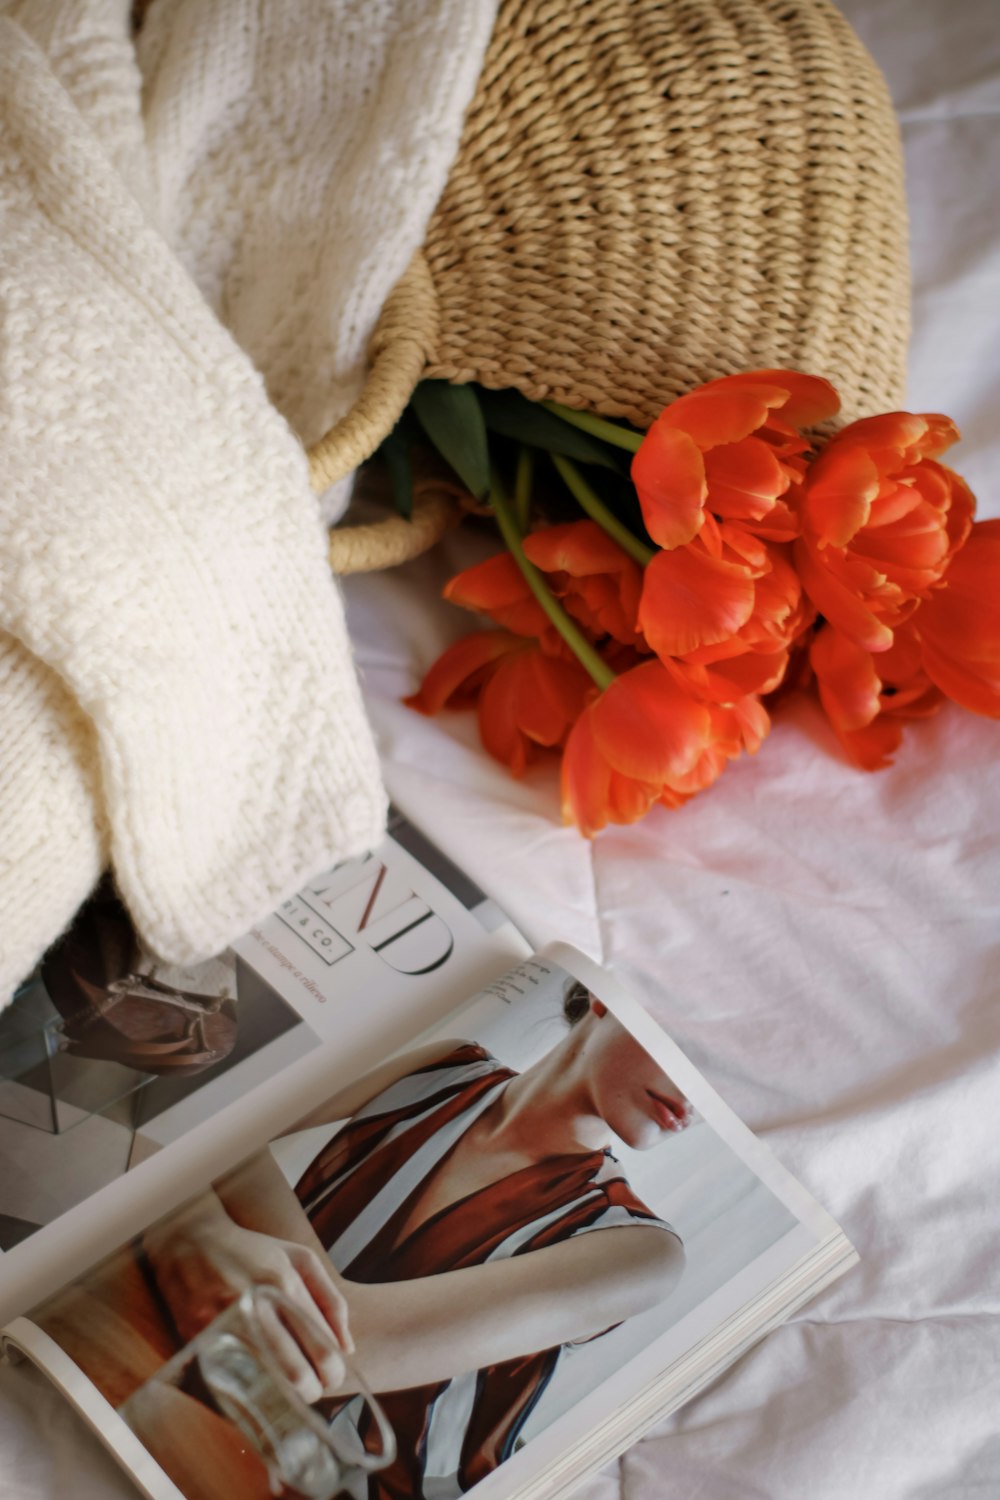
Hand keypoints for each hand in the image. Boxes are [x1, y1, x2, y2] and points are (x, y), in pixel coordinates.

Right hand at [143, 1193, 350, 1402]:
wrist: (191, 1240)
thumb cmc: (253, 1251)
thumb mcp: (300, 1259)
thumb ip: (330, 1300)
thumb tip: (347, 1347)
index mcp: (285, 1283)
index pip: (322, 1346)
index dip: (334, 1372)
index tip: (332, 1377)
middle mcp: (256, 1305)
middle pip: (296, 1372)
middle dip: (312, 1390)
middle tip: (313, 1389)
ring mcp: (225, 1324)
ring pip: (266, 1382)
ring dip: (285, 1396)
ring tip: (291, 1392)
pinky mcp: (199, 1339)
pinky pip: (232, 1379)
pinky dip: (250, 1390)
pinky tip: (259, 1387)